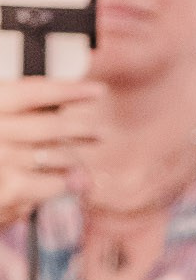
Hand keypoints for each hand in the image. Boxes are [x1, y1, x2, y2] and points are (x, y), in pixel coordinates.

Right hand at [0, 76, 105, 227]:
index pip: (32, 91)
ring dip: (71, 160)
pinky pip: (55, 183)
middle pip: (50, 125)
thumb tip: (68, 106)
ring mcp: (1, 158)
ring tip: (74, 164)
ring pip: (56, 155)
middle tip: (100, 133)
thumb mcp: (12, 123)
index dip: (67, 90)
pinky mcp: (11, 189)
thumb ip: (36, 112)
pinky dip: (65, 183)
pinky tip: (67, 183)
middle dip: (81, 129)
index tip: (98, 90)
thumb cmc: (2, 151)